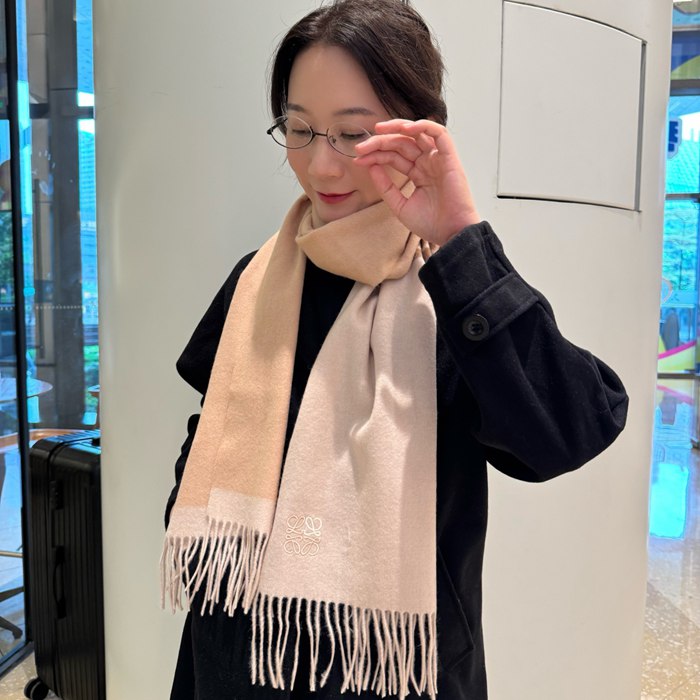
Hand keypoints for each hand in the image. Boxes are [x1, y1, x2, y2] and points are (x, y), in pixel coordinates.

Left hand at [354, 119, 480, 245]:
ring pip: (418, 133)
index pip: (394, 156)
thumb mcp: (400, 206)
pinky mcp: (450, 158)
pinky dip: (424, 126)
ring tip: (379, 130)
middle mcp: (428, 163)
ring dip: (398, 127)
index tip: (358, 159)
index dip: (375, 155)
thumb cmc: (431, 224)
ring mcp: (439, 159)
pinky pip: (440, 133)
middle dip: (380, 142)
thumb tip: (371, 167)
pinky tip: (405, 128)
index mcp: (418, 173)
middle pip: (401, 143)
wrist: (452, 235)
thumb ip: (386, 187)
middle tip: (360, 147)